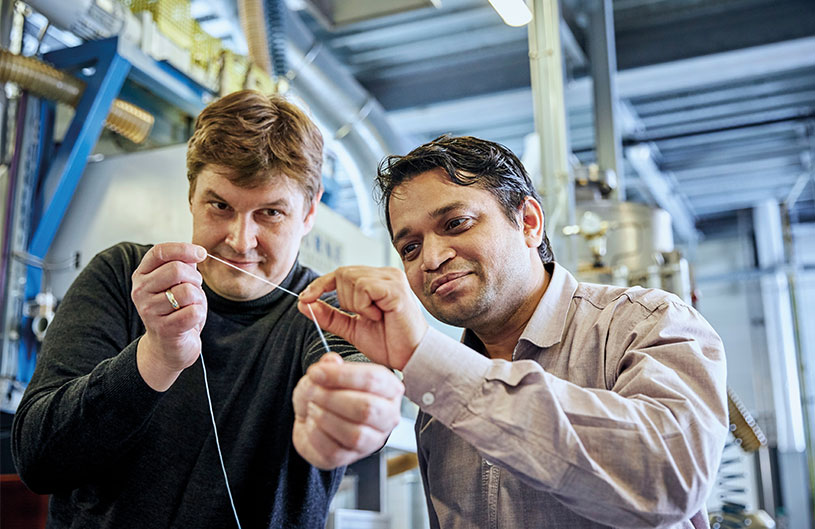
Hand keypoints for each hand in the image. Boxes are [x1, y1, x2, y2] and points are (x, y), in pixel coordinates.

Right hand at [132, 242, 207, 390]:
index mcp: (142, 275)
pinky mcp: (164, 328)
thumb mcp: (177, 283)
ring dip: (198, 297)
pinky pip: (193, 311)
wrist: (168, 347)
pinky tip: (191, 319)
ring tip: (191, 305)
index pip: (160, 252)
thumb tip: (195, 252)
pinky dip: (199, 313)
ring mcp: (149, 311)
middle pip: (177, 269)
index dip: (183, 249)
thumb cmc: (175, 310)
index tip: (201, 253)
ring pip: (187, 291)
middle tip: (195, 288)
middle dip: (195, 278)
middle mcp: (140, 291)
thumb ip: (184, 265)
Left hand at [292, 353, 403, 469]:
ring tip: (312, 406)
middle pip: (367, 408)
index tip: (316, 372)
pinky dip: (317, 434)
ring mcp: (372, 440)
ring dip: (325, 417)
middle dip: (333, 398)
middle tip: (313, 391)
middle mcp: (388, 416)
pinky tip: (311, 423)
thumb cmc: (326, 393)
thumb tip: (330, 362)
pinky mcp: (350, 457)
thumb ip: (330, 365)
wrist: (310, 416)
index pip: (373, 380)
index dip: (341, 375)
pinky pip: (335, 451)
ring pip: (355, 434)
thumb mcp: (326, 373)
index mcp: (389, 388)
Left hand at [297, 266, 427, 370]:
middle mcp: (386, 273)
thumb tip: (304, 302)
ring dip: (355, 304)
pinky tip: (379, 316)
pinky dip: (364, 305)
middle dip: (342, 299)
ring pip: (350, 279)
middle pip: (342, 273)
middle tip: (363, 316)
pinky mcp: (396, 288)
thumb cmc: (389, 343)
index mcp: (377, 279)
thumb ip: (329, 315)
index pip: (340, 273)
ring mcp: (392, 278)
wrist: (411, 358)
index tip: (305, 298)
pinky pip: (364, 288)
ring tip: (374, 317)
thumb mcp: (351, 328)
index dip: (320, 285)